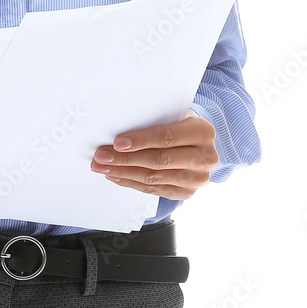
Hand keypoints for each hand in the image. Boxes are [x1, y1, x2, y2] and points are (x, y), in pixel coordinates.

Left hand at [90, 111, 217, 199]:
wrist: (200, 143)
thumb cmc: (180, 123)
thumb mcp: (175, 114)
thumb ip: (155, 120)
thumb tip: (118, 128)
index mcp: (202, 132)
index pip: (167, 137)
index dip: (141, 141)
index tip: (117, 143)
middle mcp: (204, 157)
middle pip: (159, 161)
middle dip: (125, 159)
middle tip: (102, 156)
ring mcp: (197, 179)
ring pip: (154, 178)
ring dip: (124, 173)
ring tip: (103, 167)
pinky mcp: (187, 192)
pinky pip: (155, 190)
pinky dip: (132, 182)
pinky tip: (116, 176)